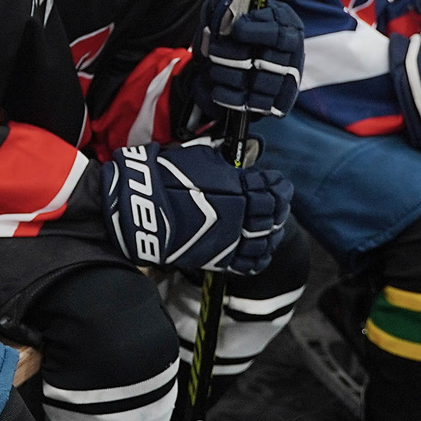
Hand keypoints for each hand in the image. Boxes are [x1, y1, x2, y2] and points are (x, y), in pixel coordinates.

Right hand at [96, 140, 290, 274]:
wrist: (142, 208)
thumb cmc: (167, 178)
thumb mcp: (199, 157)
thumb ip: (223, 161)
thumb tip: (234, 159)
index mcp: (239, 187)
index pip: (272, 188)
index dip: (278, 185)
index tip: (277, 183)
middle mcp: (241, 214)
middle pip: (273, 214)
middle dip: (278, 208)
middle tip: (277, 203)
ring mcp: (231, 238)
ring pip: (266, 240)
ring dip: (271, 233)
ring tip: (269, 227)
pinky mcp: (219, 258)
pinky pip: (249, 263)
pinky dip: (258, 257)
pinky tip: (258, 251)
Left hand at [198, 0, 303, 117]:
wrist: (225, 48)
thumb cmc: (232, 21)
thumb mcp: (230, 0)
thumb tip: (233, 1)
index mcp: (287, 25)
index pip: (279, 33)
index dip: (257, 32)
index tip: (236, 30)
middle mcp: (292, 54)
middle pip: (269, 62)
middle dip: (235, 56)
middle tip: (215, 50)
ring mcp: (284, 80)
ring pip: (261, 84)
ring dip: (230, 76)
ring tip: (215, 68)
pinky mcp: (273, 102)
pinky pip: (256, 105)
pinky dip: (232, 97)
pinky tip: (218, 87)